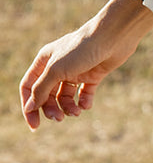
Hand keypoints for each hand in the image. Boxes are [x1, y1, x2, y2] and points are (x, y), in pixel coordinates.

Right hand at [20, 0, 152, 129]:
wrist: (113, 37)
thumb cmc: (82, 49)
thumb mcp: (56, 70)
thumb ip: (41, 89)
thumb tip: (30, 107)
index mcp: (44, 61)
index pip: (29, 87)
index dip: (29, 106)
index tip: (35, 125)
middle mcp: (58, 66)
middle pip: (47, 94)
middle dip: (51, 109)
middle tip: (58, 119)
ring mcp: (76, 71)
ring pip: (66, 96)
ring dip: (68, 108)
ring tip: (76, 112)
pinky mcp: (93, 74)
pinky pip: (85, 93)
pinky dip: (84, 102)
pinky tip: (86, 105)